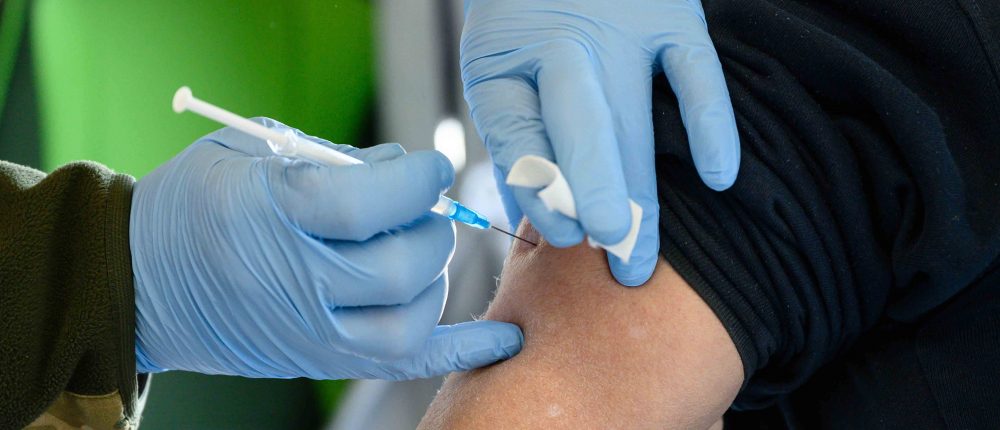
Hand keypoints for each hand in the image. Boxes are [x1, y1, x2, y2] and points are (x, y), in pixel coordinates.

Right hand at [130, 118, 522, 379]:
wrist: (142, 282)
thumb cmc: (196, 204)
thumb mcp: (247, 152)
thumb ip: (332, 158)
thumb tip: (404, 171)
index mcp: (272, 217)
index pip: (368, 205)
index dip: (415, 181)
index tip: (429, 167)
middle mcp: (294, 282)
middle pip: (399, 266)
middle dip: (430, 228)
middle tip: (419, 209)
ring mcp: (310, 332)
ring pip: (409, 321)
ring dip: (435, 278)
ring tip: (418, 251)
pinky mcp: (320, 359)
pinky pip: (403, 365)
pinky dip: (461, 352)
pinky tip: (505, 340)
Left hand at [461, 0, 739, 285]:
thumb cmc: (532, 36)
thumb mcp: (503, 78)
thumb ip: (517, 146)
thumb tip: (529, 229)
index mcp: (503, 62)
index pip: (516, 132)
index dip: (539, 190)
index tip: (566, 237)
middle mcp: (559, 45)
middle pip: (578, 124)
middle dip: (596, 191)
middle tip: (612, 250)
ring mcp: (619, 29)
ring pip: (633, 113)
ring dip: (639, 189)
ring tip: (640, 256)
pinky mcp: (672, 17)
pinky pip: (697, 71)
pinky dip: (710, 123)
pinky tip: (718, 177)